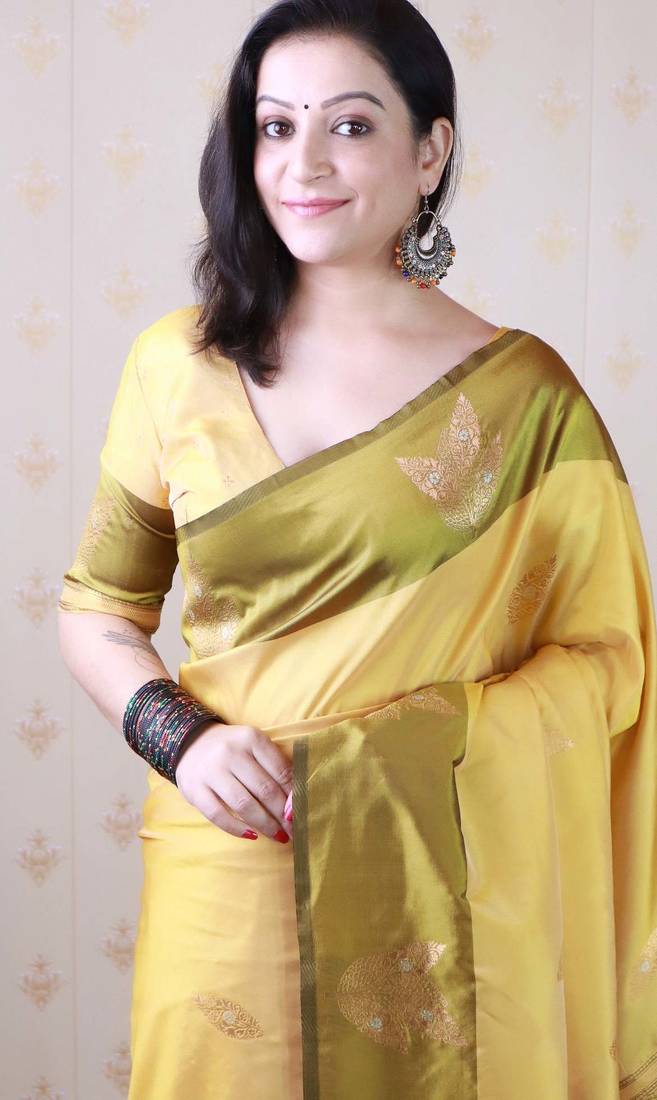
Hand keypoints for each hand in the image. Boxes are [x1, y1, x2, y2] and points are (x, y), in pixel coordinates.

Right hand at [174, 721, 292, 842]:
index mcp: (252, 738)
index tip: (303, 813)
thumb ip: (276, 768)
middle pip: (265, 790)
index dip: (295, 796)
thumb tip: (296, 803)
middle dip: (283, 815)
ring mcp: (211, 772)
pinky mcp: (195, 790)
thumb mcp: (255, 747)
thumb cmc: (233, 749)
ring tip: (278, 836)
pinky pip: (218, 815)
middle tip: (294, 831)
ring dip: (265, 825)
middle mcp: (231, 752)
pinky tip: (252, 835)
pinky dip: (237, 829)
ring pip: (244, 805)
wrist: (190, 743)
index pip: (281, 771)